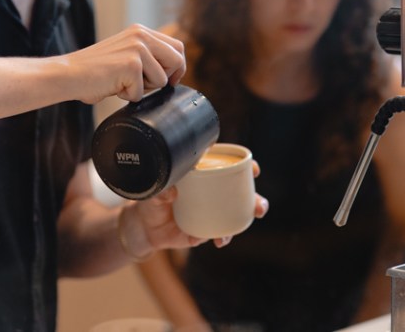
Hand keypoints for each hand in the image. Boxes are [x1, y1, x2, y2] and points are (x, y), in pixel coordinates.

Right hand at [62, 24, 185, 103]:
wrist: (69, 74)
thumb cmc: (95, 71)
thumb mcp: (125, 54)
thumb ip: (146, 56)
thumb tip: (171, 74)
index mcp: (141, 31)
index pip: (177, 46)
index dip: (177, 67)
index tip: (170, 80)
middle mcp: (141, 35)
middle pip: (177, 59)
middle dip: (168, 78)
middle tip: (148, 86)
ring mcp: (137, 49)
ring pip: (162, 80)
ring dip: (143, 89)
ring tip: (122, 83)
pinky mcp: (132, 65)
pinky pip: (142, 93)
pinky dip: (128, 96)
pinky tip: (112, 86)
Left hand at [134, 162, 269, 252]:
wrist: (145, 227)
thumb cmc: (152, 200)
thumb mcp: (154, 191)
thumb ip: (161, 188)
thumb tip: (172, 191)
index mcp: (203, 174)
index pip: (228, 165)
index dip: (245, 165)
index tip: (253, 169)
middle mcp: (212, 192)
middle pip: (241, 193)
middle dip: (256, 199)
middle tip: (259, 207)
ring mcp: (212, 212)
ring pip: (236, 214)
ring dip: (246, 219)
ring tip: (246, 225)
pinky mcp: (206, 229)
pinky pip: (220, 233)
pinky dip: (222, 236)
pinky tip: (219, 239)